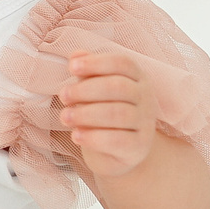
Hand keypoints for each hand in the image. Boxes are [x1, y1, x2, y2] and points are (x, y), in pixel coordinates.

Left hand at [57, 46, 202, 177]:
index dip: (97, 62)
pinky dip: (94, 137)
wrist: (116, 153)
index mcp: (137, 78)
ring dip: (86, 114)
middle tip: (63, 96)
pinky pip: (118, 140)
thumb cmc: (102, 114)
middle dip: (86, 90)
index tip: (71, 67)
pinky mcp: (139, 147)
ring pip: (118, 114)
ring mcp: (145, 123)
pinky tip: (76, 135)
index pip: (122, 63)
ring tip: (65, 117)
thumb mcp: (94, 91)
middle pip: (119, 87)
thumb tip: (76, 54)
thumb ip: (87, 72)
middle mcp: (146, 98)